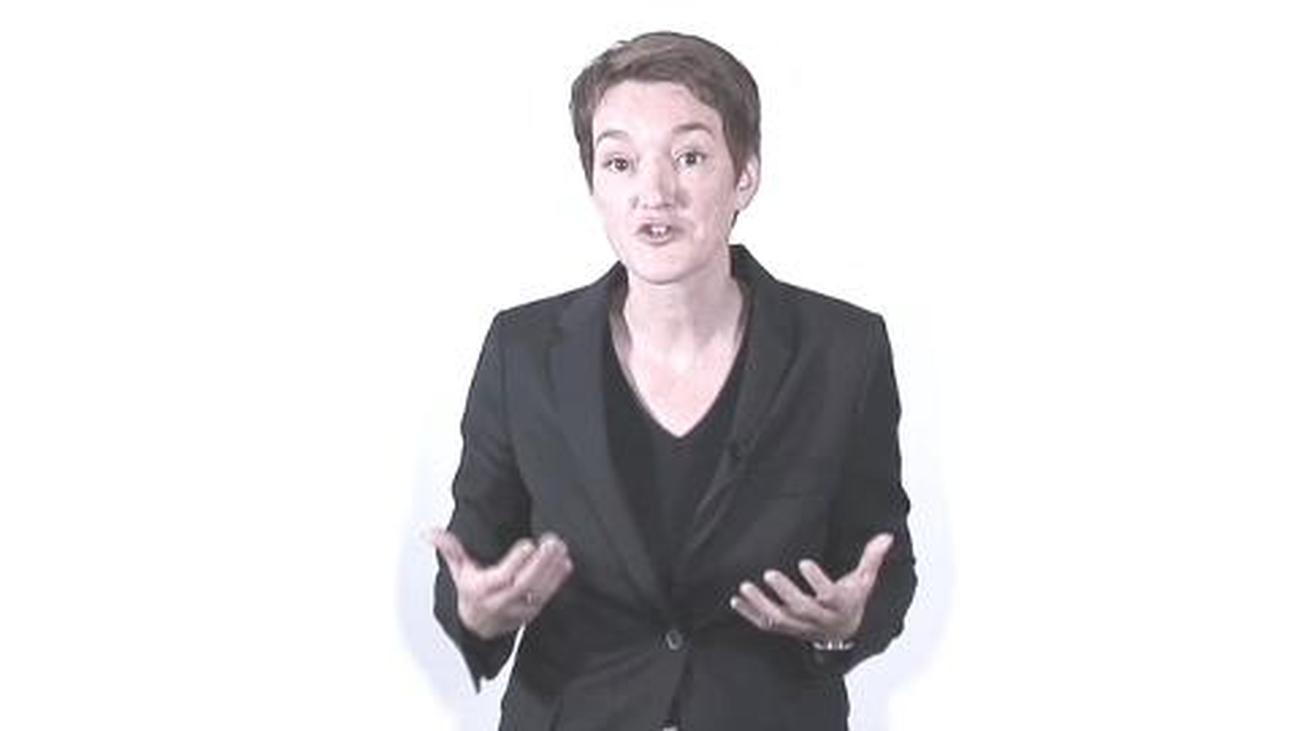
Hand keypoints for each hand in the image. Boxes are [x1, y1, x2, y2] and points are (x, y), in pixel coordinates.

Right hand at [428, 528, 572, 639]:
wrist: (478, 626)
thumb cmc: (470, 592)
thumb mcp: (457, 570)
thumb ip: (449, 549)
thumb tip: (429, 533)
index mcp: (482, 590)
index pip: (501, 577)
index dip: (516, 562)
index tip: (529, 543)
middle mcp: (501, 603)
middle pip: (524, 584)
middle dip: (540, 562)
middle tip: (552, 541)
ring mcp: (518, 610)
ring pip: (538, 591)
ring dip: (552, 569)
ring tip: (560, 548)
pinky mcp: (532, 612)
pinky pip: (547, 598)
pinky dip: (558, 581)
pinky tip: (565, 563)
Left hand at [730, 533, 893, 643]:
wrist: (843, 632)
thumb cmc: (851, 600)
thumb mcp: (864, 580)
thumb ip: (872, 558)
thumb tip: (887, 536)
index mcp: (838, 605)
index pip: (829, 595)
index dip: (817, 580)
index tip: (804, 562)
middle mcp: (818, 619)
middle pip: (801, 608)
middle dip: (785, 592)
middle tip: (770, 573)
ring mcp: (799, 626)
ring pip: (779, 619)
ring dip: (760, 604)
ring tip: (746, 586)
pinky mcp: (785, 629)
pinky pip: (765, 625)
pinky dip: (749, 613)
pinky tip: (736, 599)